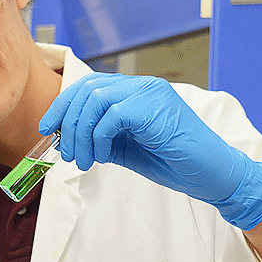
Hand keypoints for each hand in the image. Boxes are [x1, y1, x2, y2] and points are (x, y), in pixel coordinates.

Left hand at [38, 73, 261, 229]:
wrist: (212, 176)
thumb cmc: (174, 162)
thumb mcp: (127, 148)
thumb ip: (101, 137)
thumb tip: (68, 138)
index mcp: (136, 91)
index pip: (89, 86)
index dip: (63, 105)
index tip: (49, 129)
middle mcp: (142, 85)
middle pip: (87, 89)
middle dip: (67, 121)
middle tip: (65, 152)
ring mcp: (149, 93)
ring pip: (95, 99)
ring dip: (79, 133)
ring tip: (81, 159)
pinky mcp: (153, 108)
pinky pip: (111, 115)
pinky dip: (97, 137)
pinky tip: (99, 157)